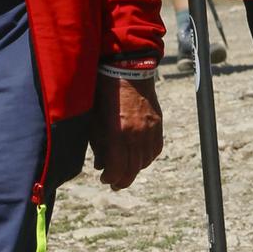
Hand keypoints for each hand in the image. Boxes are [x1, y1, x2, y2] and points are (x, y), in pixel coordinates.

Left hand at [90, 73, 162, 190]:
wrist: (127, 68)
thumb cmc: (105, 91)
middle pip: (132, 170)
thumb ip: (98, 144)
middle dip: (121, 180)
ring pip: (145, 162)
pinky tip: (138, 156)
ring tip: (125, 169)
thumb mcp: (95, 119)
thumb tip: (100, 164)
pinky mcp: (158, 123)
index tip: (103, 178)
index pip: (117, 169)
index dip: (110, 178)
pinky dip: (146, 157)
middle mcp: (136, 135)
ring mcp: (150, 129)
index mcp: (118, 133)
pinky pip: (155, 149)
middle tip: (114, 183)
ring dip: (134, 169)